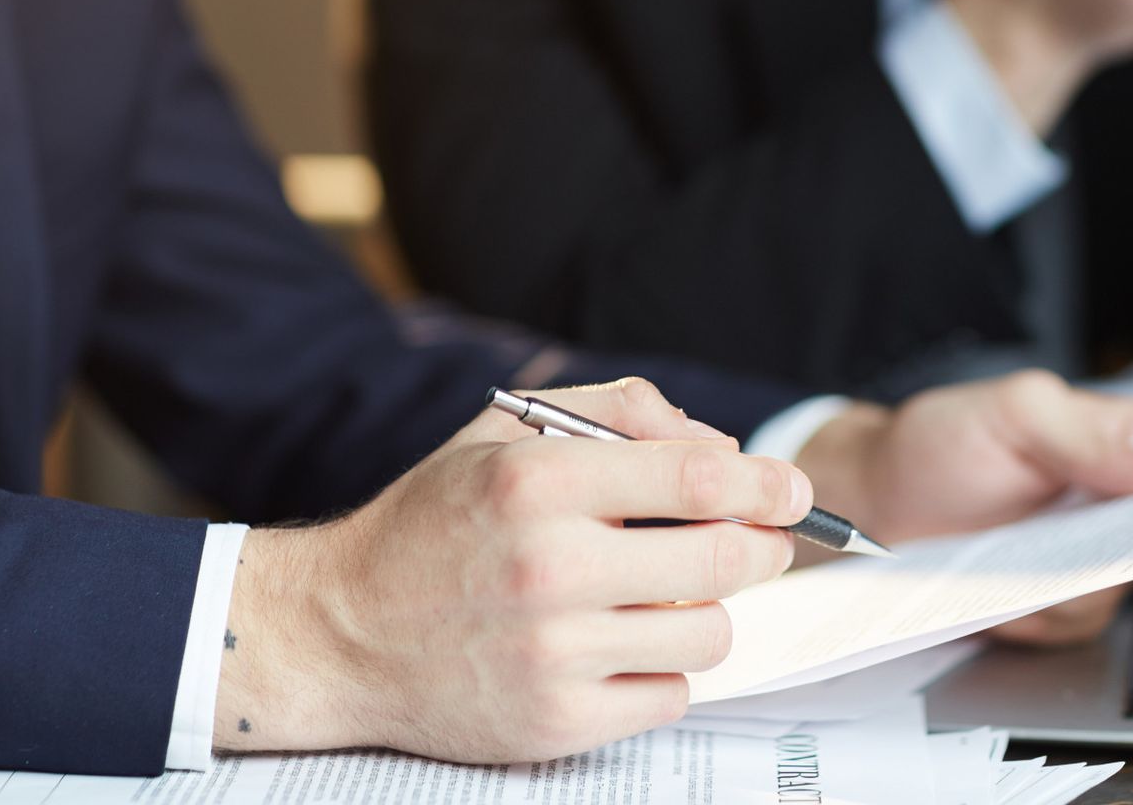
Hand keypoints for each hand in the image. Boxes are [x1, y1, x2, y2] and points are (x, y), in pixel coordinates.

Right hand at [212, 378, 812, 762]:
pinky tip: (617, 645)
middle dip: (762, 546)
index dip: (768, 483)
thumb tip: (722, 445)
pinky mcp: (555, 723)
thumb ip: (617, 410)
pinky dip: (661, 669)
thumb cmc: (433, 523)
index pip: (700, 478)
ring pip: (710, 632)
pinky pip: (670, 694)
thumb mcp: (503, 432)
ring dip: (706, 610)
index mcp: (537, 480)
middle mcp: (548, 567)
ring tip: (664, 594)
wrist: (339, 633)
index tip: (793, 490)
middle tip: (760, 542)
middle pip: (727, 558)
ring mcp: (553, 654)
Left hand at [795, 371, 1132, 642]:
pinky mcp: (1059, 601)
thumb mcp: (1012, 414)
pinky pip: (1075, 620)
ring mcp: (1090, 554)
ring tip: (1013, 561)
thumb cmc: (938, 444)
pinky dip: (1036, 614)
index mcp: (1119, 436)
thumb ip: (1089, 435)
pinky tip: (1001, 592)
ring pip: (1121, 587)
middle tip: (1077, 543)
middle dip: (1128, 548)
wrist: (878, 507)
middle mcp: (1115, 498)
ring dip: (1068, 584)